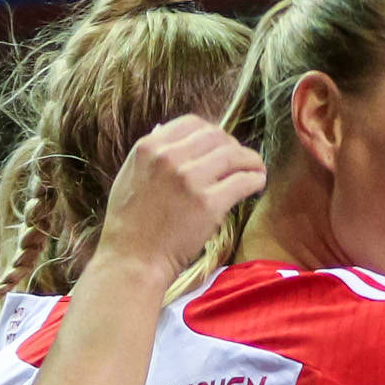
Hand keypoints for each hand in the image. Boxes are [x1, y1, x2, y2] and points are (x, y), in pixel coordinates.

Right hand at [90, 115, 267, 286]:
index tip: (220, 145)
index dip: (212, 132)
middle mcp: (169, 157)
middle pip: (216, 136)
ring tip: (256, 169)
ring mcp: (190, 179)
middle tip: (241, 160)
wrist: (132, 260)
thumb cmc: (128, 225)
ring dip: (251, 160)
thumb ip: (151, 156)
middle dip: (233, 145)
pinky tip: (257, 184)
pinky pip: (242, 181)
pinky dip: (255, 179)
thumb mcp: (129, 176)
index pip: (192, 123)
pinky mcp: (209, 203)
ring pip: (234, 155)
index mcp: (149, 147)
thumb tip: (170, 133)